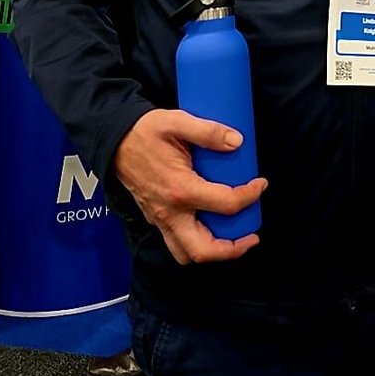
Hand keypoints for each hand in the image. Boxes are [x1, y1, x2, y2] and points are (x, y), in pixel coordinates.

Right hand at [113, 109, 267, 264]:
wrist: (113, 139)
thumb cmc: (145, 131)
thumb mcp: (177, 122)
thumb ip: (208, 131)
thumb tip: (238, 142)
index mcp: (180, 190)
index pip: (226, 204)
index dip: (250, 196)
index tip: (261, 184)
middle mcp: (169, 212)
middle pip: (203, 250)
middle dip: (232, 249)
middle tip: (251, 236)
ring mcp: (159, 219)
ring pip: (186, 254)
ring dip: (213, 251)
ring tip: (233, 238)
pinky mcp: (155, 218)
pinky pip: (177, 242)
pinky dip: (197, 241)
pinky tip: (211, 224)